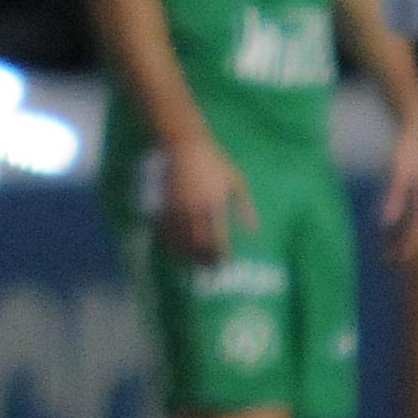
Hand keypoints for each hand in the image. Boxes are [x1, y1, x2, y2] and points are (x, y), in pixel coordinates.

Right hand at [161, 134, 254, 264]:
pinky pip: (166, 231)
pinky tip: (176, 250)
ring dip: (186, 255)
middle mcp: (195, 209)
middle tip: (209, 271)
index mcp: (215, 203)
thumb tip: (253, 230)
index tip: (224, 265)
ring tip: (193, 265)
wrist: (186, 146)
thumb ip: (244, 206)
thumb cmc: (215, 162)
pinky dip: (170, 243)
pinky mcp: (164, 204)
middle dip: (202, 259)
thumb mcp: (236, 180)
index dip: (220, 253)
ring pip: (180, 240)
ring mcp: (177, 208)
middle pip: (197, 243)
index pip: (217, 236)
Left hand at [379, 122, 417, 264]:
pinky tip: (387, 228)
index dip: (409, 243)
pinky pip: (409, 212)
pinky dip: (399, 222)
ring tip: (387, 249)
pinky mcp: (417, 188)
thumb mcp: (397, 172)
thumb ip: (393, 196)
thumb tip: (386, 223)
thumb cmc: (406, 150)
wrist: (412, 130)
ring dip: (401, 234)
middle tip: (390, 260)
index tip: (400, 258)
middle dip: (404, 243)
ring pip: (413, 220)